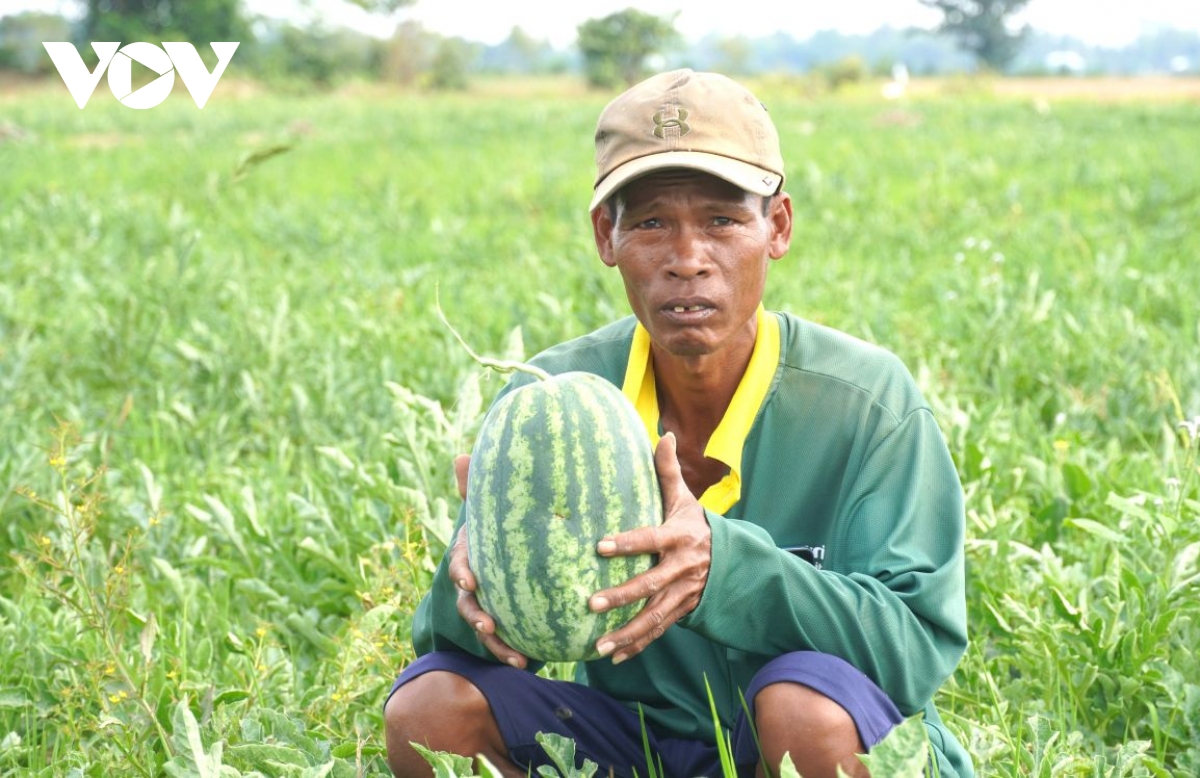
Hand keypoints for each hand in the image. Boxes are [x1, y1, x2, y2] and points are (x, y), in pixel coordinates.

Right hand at [449, 454, 528, 669]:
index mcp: (472, 553)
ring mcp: (487, 603)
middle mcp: (475, 581)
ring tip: (513, 655)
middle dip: (475, 615)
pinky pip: (503, 640)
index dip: (463, 572)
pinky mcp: (504, 619)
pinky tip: (526, 662)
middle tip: (487, 624)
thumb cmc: (504, 523)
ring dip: (495, 642)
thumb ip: (480, 488)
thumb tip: (460, 457)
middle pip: (468, 602)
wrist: (520, 552)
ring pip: (483, 626)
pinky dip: (510, 652)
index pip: (460, 562)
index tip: (470, 580)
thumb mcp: (495, 506)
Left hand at [588, 432, 711, 663]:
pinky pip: (659, 631)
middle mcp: (682, 568)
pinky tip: (615, 656)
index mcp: (680, 537)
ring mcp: (683, 593)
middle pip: (650, 585)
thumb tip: (663, 434)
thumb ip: (669, 471)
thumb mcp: (687, 499)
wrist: (735, 560)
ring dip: (626, 632)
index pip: (650, 539)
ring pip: (653, 616)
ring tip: (599, 645)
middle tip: (591, 602)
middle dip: (622, 596)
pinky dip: (638, 645)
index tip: (600, 546)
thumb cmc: (699, 524)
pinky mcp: (682, 611)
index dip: (627, 543)